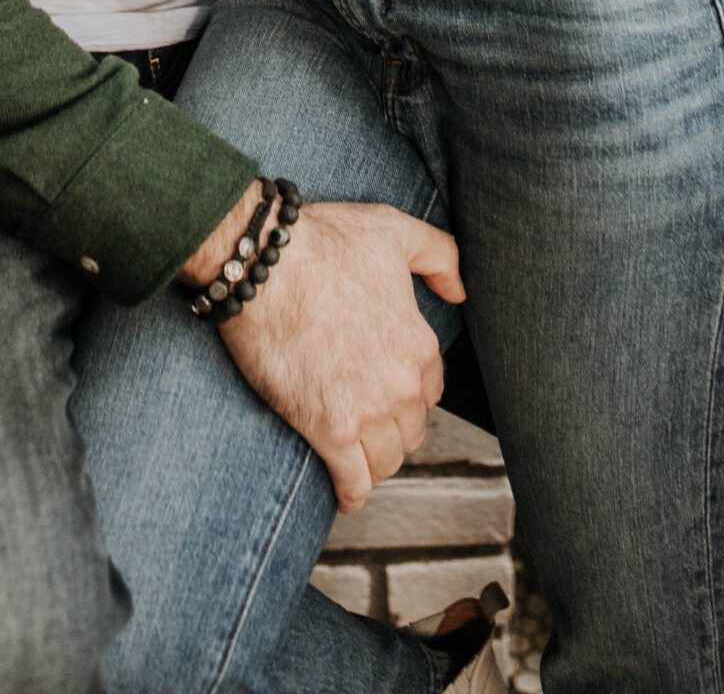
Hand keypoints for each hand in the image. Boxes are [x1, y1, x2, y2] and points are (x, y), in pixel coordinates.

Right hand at [216, 201, 463, 513]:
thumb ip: (438, 254)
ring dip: (374, 461)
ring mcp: (367, 411)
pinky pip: (354, 483)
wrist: (263, 263)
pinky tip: (347, 494)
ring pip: (387, 461)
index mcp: (419, 343)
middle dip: (392, 428)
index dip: (408, 390)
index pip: (429, 390)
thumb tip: (460, 291)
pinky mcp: (329, 430)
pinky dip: (352, 493)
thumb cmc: (322, 242)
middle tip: (366, 420)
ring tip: (357, 456)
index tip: (385, 388)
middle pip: (410, 430)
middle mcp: (402, 384)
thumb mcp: (392, 229)